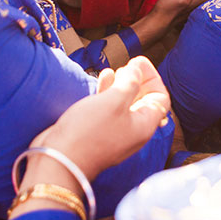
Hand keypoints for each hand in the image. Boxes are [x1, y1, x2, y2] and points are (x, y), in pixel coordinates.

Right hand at [32, 56, 172, 179]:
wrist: (60, 158)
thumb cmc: (89, 131)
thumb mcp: (114, 100)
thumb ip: (130, 82)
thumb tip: (136, 70)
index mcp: (144, 125)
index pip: (160, 97)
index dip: (152, 76)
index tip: (138, 61)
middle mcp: (133, 131)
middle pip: (144, 101)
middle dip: (138, 80)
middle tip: (129, 64)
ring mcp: (114, 133)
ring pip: (124, 104)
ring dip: (121, 85)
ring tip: (114, 69)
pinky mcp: (97, 133)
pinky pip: (108, 110)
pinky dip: (107, 94)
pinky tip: (101, 82)